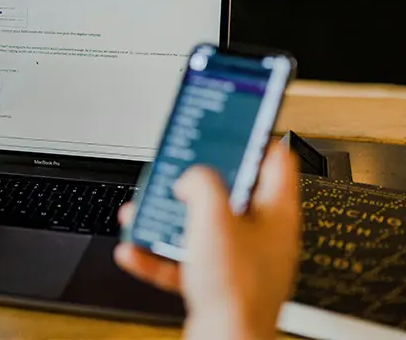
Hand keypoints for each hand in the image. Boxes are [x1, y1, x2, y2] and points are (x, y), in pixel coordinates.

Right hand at [114, 140, 299, 339]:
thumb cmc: (234, 290)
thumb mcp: (213, 215)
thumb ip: (201, 181)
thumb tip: (192, 176)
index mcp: (276, 215)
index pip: (274, 160)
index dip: (252, 135)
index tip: (232, 121)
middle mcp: (263, 238)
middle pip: (229, 192)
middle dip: (193, 180)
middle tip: (175, 167)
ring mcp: (241, 263)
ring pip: (201, 226)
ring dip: (168, 217)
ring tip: (143, 210)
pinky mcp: (219, 286)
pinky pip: (184, 260)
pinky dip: (158, 253)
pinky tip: (135, 249)